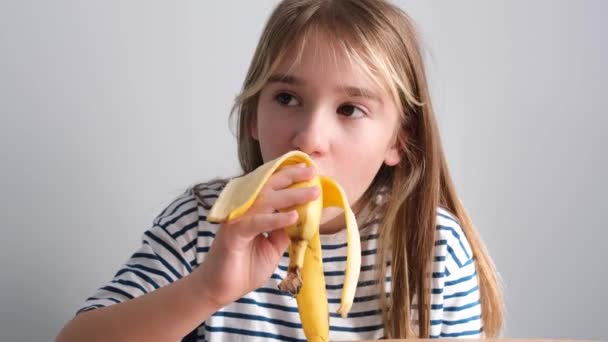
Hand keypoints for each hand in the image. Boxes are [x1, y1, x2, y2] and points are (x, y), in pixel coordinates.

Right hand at [194, 164, 319, 308]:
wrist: (220, 289)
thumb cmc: (244, 268)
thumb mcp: (272, 248)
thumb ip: (282, 231)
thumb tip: (299, 218)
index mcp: (251, 209)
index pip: (271, 187)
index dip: (289, 176)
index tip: (309, 170)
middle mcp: (243, 209)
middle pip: (268, 186)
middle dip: (291, 177)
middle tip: (312, 171)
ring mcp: (237, 219)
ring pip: (266, 201)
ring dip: (291, 196)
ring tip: (312, 193)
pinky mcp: (233, 233)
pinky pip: (257, 222)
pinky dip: (275, 219)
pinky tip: (293, 217)